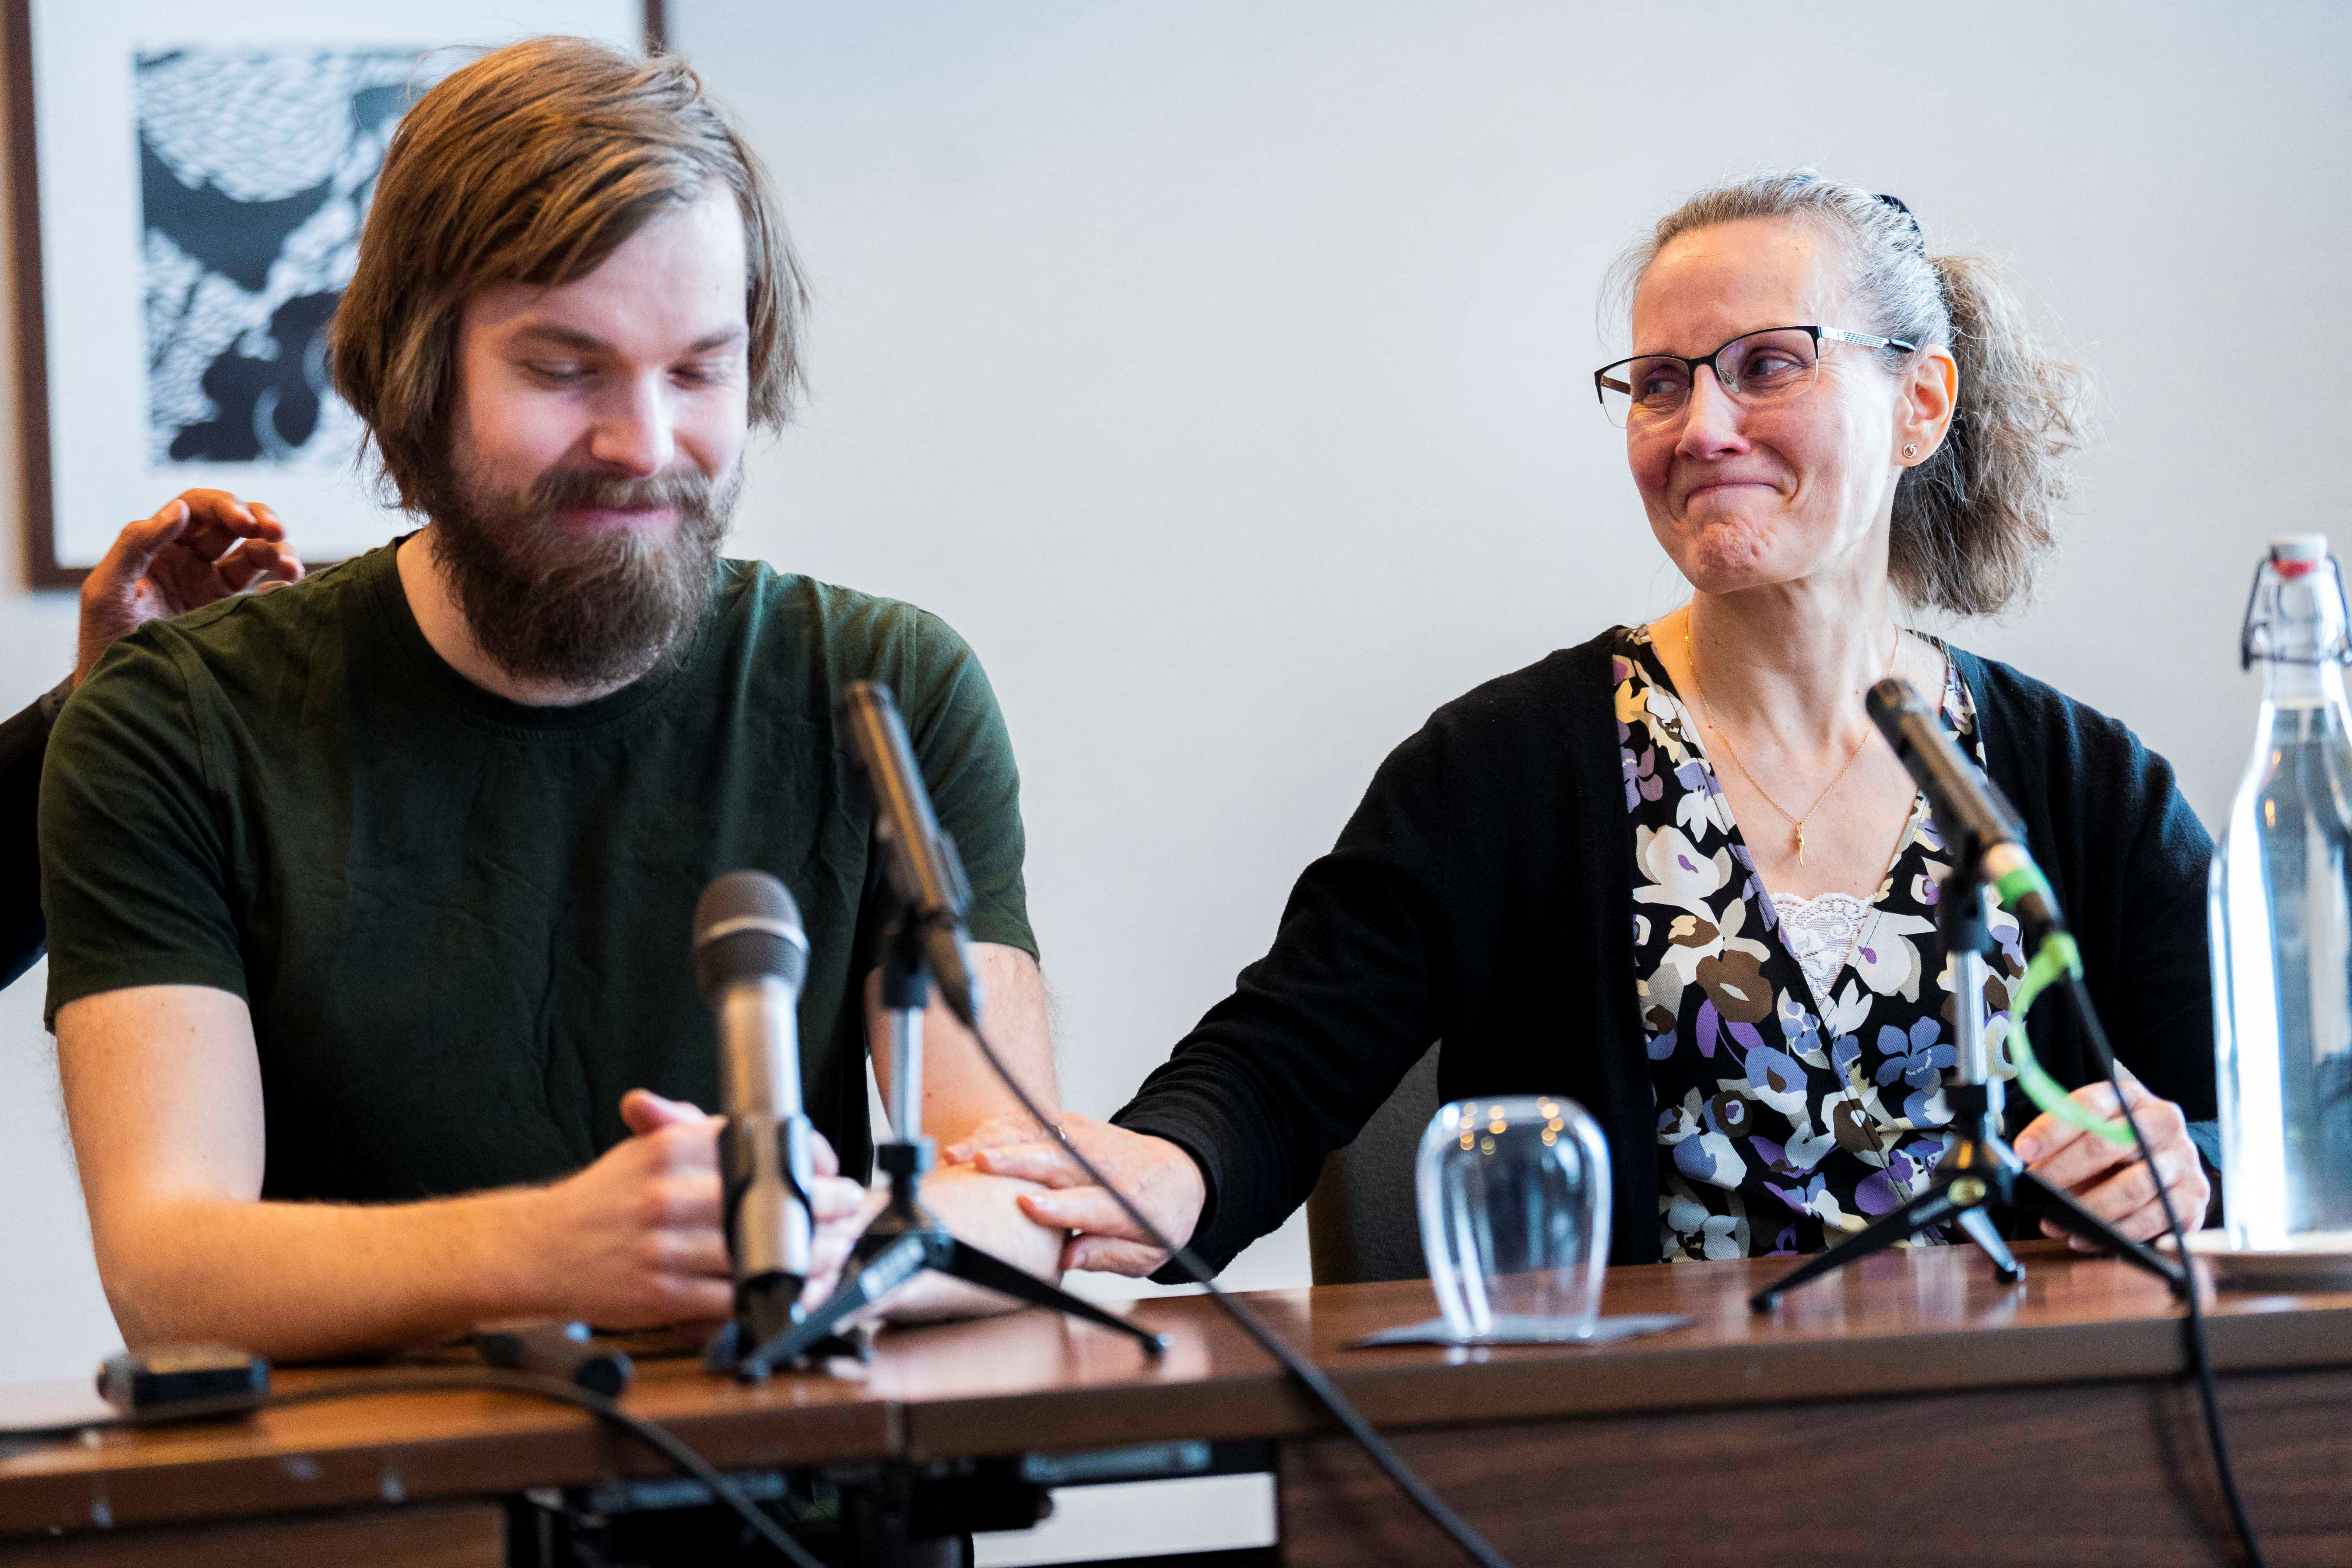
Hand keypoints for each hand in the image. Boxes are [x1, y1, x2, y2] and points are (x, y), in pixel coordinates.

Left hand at [77, 491, 302, 686]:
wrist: (123, 696)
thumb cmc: (106, 642)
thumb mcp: (107, 589)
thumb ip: (135, 544)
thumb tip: (179, 510)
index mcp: (158, 547)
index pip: (197, 508)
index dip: (226, 506)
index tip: (246, 523)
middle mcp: (188, 561)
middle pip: (233, 524)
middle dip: (260, 521)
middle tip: (278, 533)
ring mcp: (211, 587)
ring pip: (254, 554)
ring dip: (277, 553)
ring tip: (292, 569)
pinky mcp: (229, 613)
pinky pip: (262, 591)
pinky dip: (280, 587)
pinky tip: (287, 593)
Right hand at [527, 1090, 865, 1328]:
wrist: (538, 1248)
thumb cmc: (600, 1201)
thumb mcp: (644, 1150)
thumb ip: (699, 1134)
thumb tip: (764, 1132)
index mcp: (672, 1150)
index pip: (761, 1147)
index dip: (808, 1160)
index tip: (828, 1170)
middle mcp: (670, 1194)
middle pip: (772, 1201)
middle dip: (824, 1208)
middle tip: (848, 1210)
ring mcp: (666, 1246)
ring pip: (760, 1254)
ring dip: (809, 1256)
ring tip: (834, 1252)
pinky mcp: (661, 1293)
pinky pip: (731, 1298)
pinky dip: (769, 1296)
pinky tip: (794, 1290)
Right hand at [945, 1110, 1205, 1276]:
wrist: (1179, 1173)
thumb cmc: (1157, 1219)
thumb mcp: (1146, 1253)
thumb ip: (1107, 1255)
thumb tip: (1067, 1259)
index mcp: (1128, 1203)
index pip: (1090, 1205)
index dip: (1059, 1206)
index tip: (1028, 1206)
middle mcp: (1107, 1166)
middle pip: (1059, 1162)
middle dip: (1018, 1160)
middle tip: (981, 1164)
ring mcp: (1089, 1140)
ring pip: (1041, 1135)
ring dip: (998, 1141)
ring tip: (962, 1153)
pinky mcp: (1073, 1126)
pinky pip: (1035, 1122)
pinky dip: (1002, 1128)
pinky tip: (973, 1138)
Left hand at [2014, 1066, 2210, 1246]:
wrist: (2169, 1160)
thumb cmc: (2119, 1145)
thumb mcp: (2090, 1131)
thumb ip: (2062, 1140)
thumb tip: (2028, 1164)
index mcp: (2130, 1097)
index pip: (2089, 1105)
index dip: (2053, 1129)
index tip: (2024, 1151)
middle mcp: (2163, 1122)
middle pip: (2109, 1144)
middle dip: (2065, 1170)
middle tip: (2038, 1189)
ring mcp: (2183, 1159)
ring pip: (2132, 1187)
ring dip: (2089, 1209)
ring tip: (2057, 1221)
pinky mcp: (2195, 1195)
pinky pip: (2153, 1219)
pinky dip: (2115, 1232)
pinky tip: (2087, 1238)